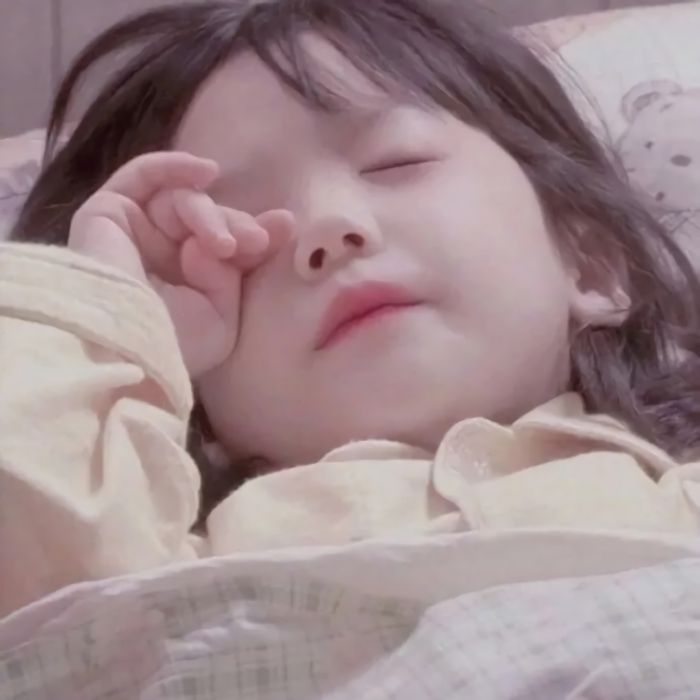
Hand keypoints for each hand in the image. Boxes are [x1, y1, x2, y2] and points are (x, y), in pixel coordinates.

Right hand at [69, 151, 291, 377]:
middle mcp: (160, 257)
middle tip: (256, 241)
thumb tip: (240, 239)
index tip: (284, 227)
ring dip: (210, 215)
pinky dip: (174, 166)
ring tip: (223, 244)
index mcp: (186, 285)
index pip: (226, 246)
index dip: (255, 233)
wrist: (129, 344)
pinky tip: (206, 172)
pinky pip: (142, 177)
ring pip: (181, 202)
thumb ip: (235, 275)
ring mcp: (135, 234)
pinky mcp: (106, 214)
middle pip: (207, 220)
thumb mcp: (222, 318)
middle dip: (236, 225)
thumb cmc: (176, 343)